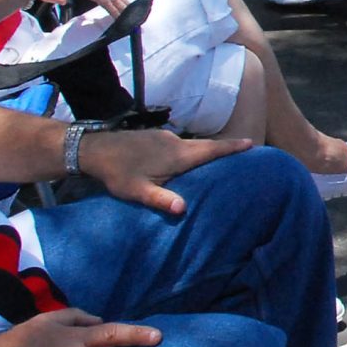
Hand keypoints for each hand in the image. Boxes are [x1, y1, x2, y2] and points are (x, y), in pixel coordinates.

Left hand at [77, 127, 251, 216]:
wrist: (94, 149)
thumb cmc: (117, 172)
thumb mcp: (138, 191)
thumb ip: (161, 199)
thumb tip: (183, 209)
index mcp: (177, 156)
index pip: (211, 150)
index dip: (232, 147)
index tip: (251, 143)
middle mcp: (175, 142)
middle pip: (206, 145)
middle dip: (225, 147)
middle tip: (243, 148)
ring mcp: (165, 137)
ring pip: (191, 144)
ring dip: (205, 150)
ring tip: (216, 159)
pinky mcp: (155, 137)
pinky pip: (179, 144)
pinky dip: (188, 151)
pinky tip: (184, 160)